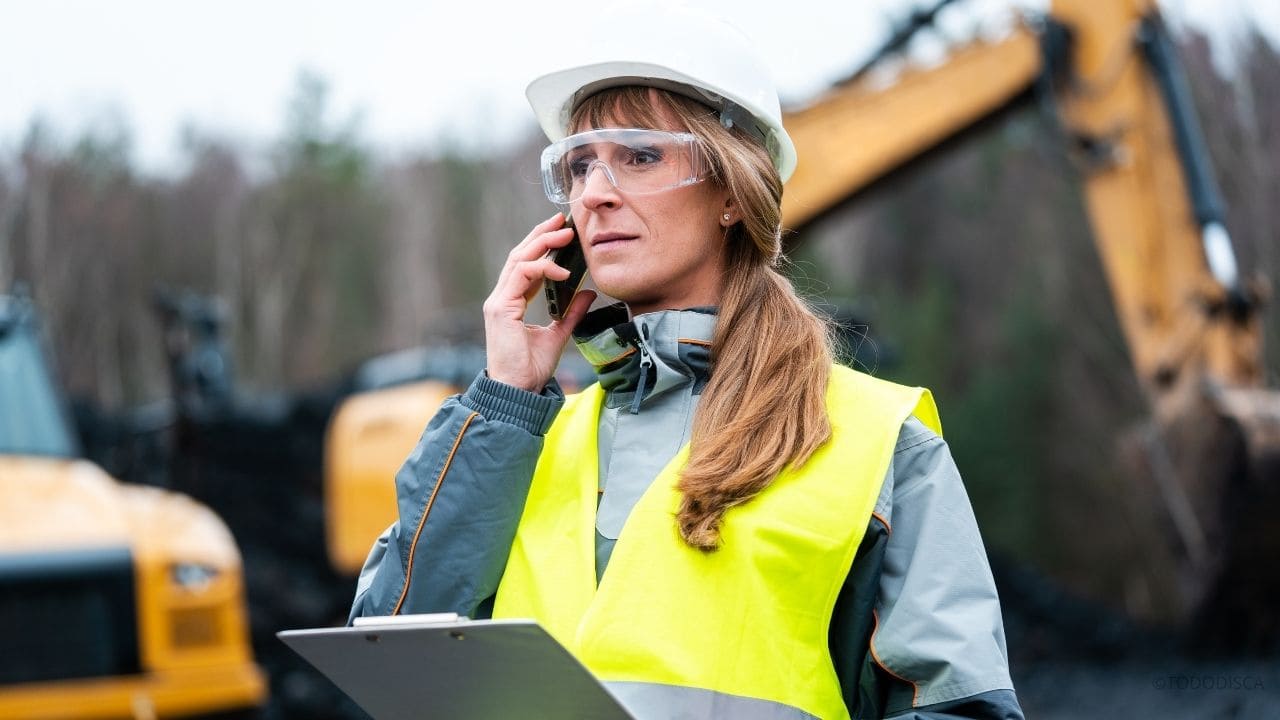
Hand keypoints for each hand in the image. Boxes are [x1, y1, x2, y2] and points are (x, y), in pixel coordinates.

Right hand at [482, 212, 596, 392]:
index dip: (542, 245)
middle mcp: (502, 298)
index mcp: (512, 302)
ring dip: (542, 243)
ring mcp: (498, 302)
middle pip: (520, 255)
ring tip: (564, 234)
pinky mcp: (500, 308)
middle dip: (541, 235)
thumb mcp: (559, 334)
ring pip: (518, 260)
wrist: (517, 391)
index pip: (525, 265)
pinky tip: (562, 270)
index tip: (561, 231)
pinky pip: (521, 276)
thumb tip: (589, 292)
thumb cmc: (531, 369)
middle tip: (562, 221)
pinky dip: (542, 268)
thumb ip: (572, 313)